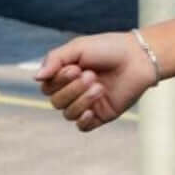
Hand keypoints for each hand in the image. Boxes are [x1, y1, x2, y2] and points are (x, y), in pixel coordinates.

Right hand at [35, 32, 156, 131]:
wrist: (139, 58)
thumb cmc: (109, 49)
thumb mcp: (79, 47)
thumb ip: (55, 59)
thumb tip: (35, 78)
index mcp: (65, 75)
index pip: (47, 86)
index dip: (58, 80)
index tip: (75, 67)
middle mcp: (74, 91)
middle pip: (56, 102)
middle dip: (72, 89)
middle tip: (91, 75)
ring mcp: (87, 104)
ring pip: (68, 114)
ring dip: (81, 100)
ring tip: (99, 86)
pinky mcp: (101, 115)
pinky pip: (82, 127)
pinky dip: (83, 121)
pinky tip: (91, 111)